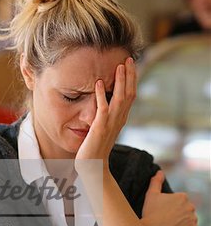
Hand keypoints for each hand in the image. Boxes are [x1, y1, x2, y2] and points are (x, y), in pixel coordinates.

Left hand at [75, 57, 135, 172]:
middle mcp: (118, 120)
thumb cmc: (96, 148)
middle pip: (129, 94)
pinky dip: (100, 95)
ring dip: (119, 81)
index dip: (131, 80)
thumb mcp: (105, 129)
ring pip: (119, 99)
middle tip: (129, 58)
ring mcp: (110, 124)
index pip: (130, 95)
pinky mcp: (99, 128)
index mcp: (120, 118)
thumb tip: (106, 104)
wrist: (93, 167)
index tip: (130, 65)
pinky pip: (102, 109)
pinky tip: (97, 84)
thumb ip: (107, 116)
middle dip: (130, 76)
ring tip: (119, 66)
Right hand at [141, 170, 198, 225]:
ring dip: (182, 222)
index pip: (179, 202)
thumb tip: (160, 172)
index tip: (163, 212)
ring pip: (189, 220)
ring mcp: (193, 219)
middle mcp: (190, 206)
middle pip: (185, 210)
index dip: (170, 207)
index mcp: (182, 196)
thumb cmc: (151, 212)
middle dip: (178, 214)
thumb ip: (156, 181)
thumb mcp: (151, 194)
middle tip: (166, 219)